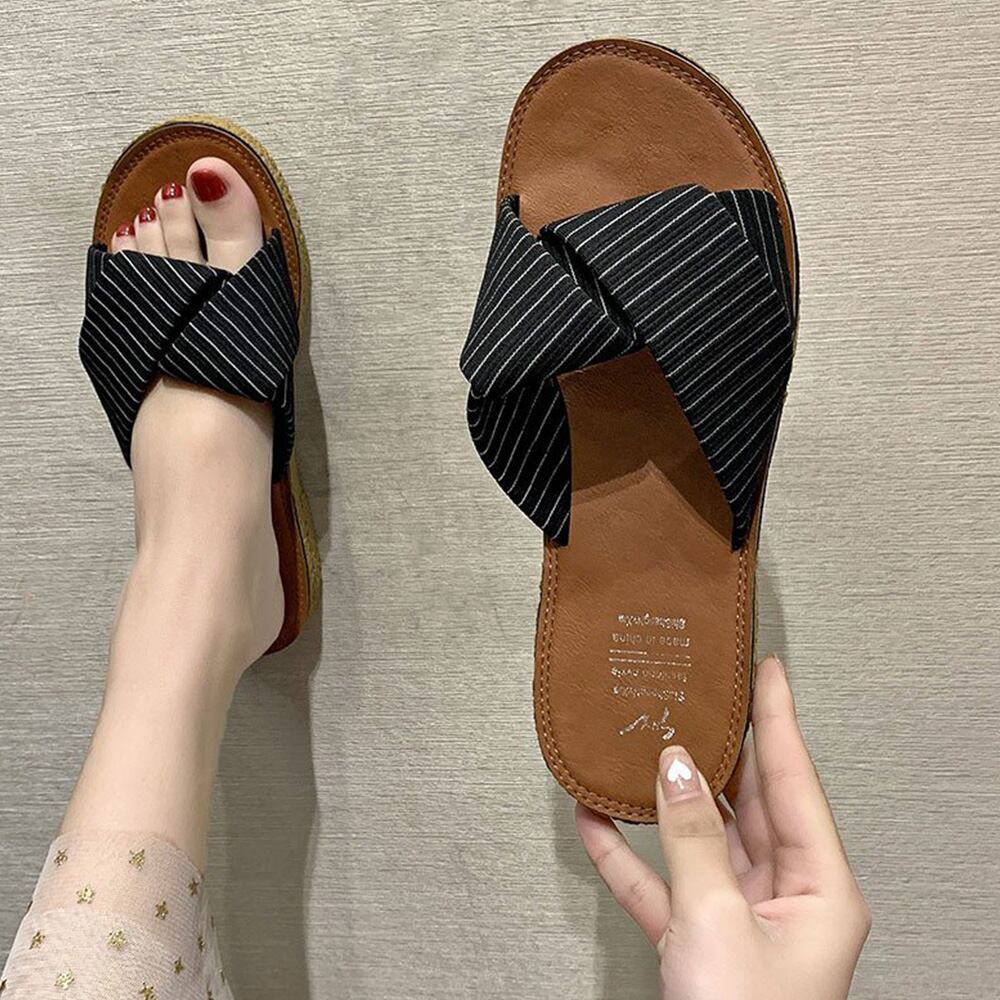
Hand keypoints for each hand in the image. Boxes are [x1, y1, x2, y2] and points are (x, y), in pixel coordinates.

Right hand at [576, 656, 869, 999]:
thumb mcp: (717, 921)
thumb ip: (693, 838)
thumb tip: (676, 766)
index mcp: (820, 888)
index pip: (795, 779)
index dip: (778, 717)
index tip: (766, 668)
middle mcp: (786, 897)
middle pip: (749, 802)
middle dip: (718, 749)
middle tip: (699, 694)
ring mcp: (739, 919)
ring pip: (699, 839)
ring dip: (661, 800)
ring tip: (638, 746)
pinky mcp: (697, 943)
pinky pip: (660, 883)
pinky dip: (627, 855)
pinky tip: (596, 821)